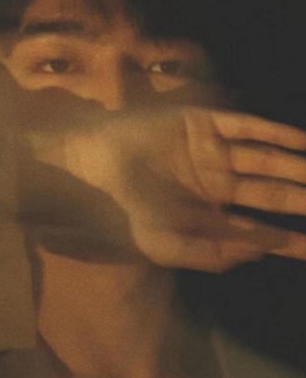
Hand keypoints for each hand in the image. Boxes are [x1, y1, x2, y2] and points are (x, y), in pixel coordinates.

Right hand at [35, 107, 305, 270]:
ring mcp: (210, 152)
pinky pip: (247, 127)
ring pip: (266, 159)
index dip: (289, 240)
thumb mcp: (166, 246)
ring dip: (299, 167)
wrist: (93, 170)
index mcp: (205, 215)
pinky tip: (301, 143)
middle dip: (303, 199)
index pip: (257, 228)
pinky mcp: (202, 123)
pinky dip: (276, 133)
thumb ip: (212, 253)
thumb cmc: (125, 212)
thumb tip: (260, 253)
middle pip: (270, 193)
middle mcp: (214, 184)